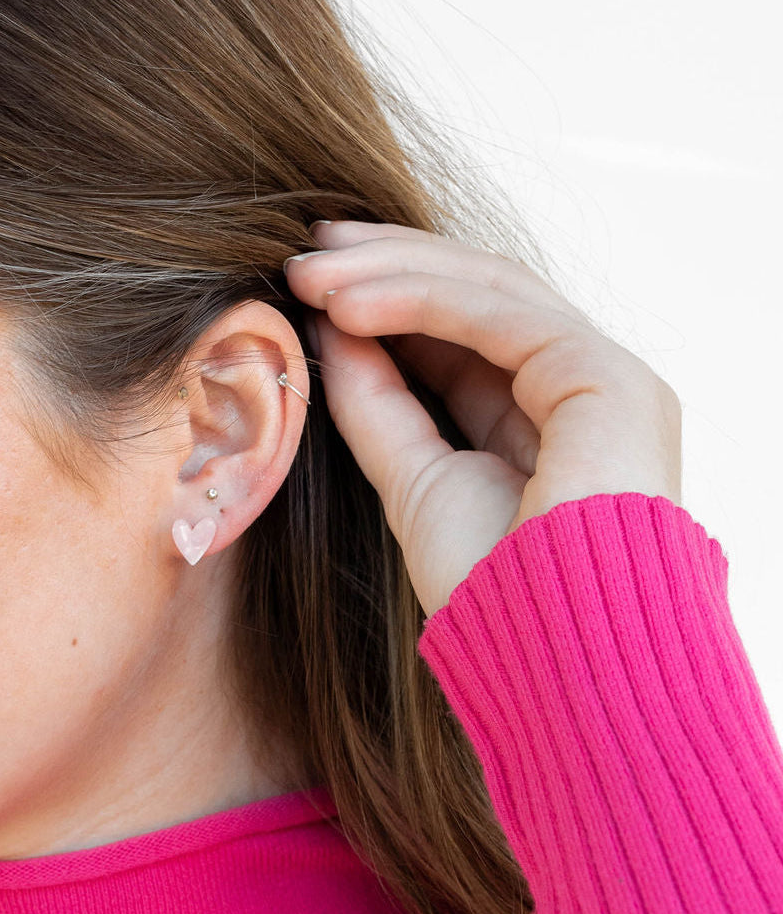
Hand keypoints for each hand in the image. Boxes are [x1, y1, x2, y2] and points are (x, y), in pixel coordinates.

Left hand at [284, 220, 682, 616]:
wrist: (555, 662)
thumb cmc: (495, 597)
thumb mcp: (416, 483)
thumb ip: (381, 407)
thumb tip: (331, 332)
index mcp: (555, 419)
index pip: (470, 331)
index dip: (393, 297)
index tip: (314, 282)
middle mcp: (588, 390)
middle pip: (482, 296)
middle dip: (390, 266)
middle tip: (305, 252)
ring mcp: (608, 381)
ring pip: (491, 291)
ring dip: (392, 273)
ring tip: (307, 274)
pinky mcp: (609, 380)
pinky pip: (502, 316)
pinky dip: (420, 300)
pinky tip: (347, 303)